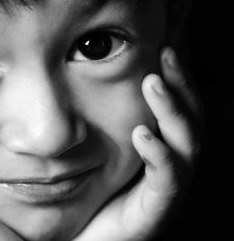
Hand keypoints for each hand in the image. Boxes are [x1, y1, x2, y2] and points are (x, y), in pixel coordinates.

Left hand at [73, 48, 202, 240]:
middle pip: (190, 122)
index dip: (177, 81)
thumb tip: (84, 83)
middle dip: (180, 87)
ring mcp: (166, 190)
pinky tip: (142, 134)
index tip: (162, 50)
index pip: (179, 111)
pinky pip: (167, 181)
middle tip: (165, 55)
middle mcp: (171, 167)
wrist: (83, 239)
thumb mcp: (98, 152)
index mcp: (162, 151)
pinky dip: (158, 155)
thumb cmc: (92, 194)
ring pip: (186, 146)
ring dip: (171, 112)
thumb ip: (100, 123)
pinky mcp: (155, 212)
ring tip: (153, 84)